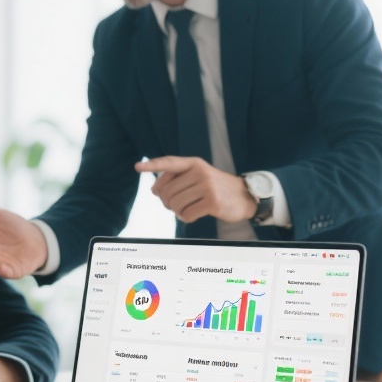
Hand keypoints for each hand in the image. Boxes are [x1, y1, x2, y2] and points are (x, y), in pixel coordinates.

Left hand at [135, 156, 256, 223]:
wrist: (244, 196)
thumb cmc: (216, 188)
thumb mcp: (199, 176)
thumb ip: (179, 179)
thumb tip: (155, 190)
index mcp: (194, 163)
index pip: (169, 163)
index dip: (152, 165)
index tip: (137, 168)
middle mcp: (200, 172)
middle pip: (168, 192)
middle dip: (167, 202)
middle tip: (175, 205)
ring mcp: (207, 187)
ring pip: (175, 204)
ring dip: (177, 212)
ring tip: (186, 210)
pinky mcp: (212, 202)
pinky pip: (186, 214)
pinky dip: (186, 218)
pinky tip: (193, 215)